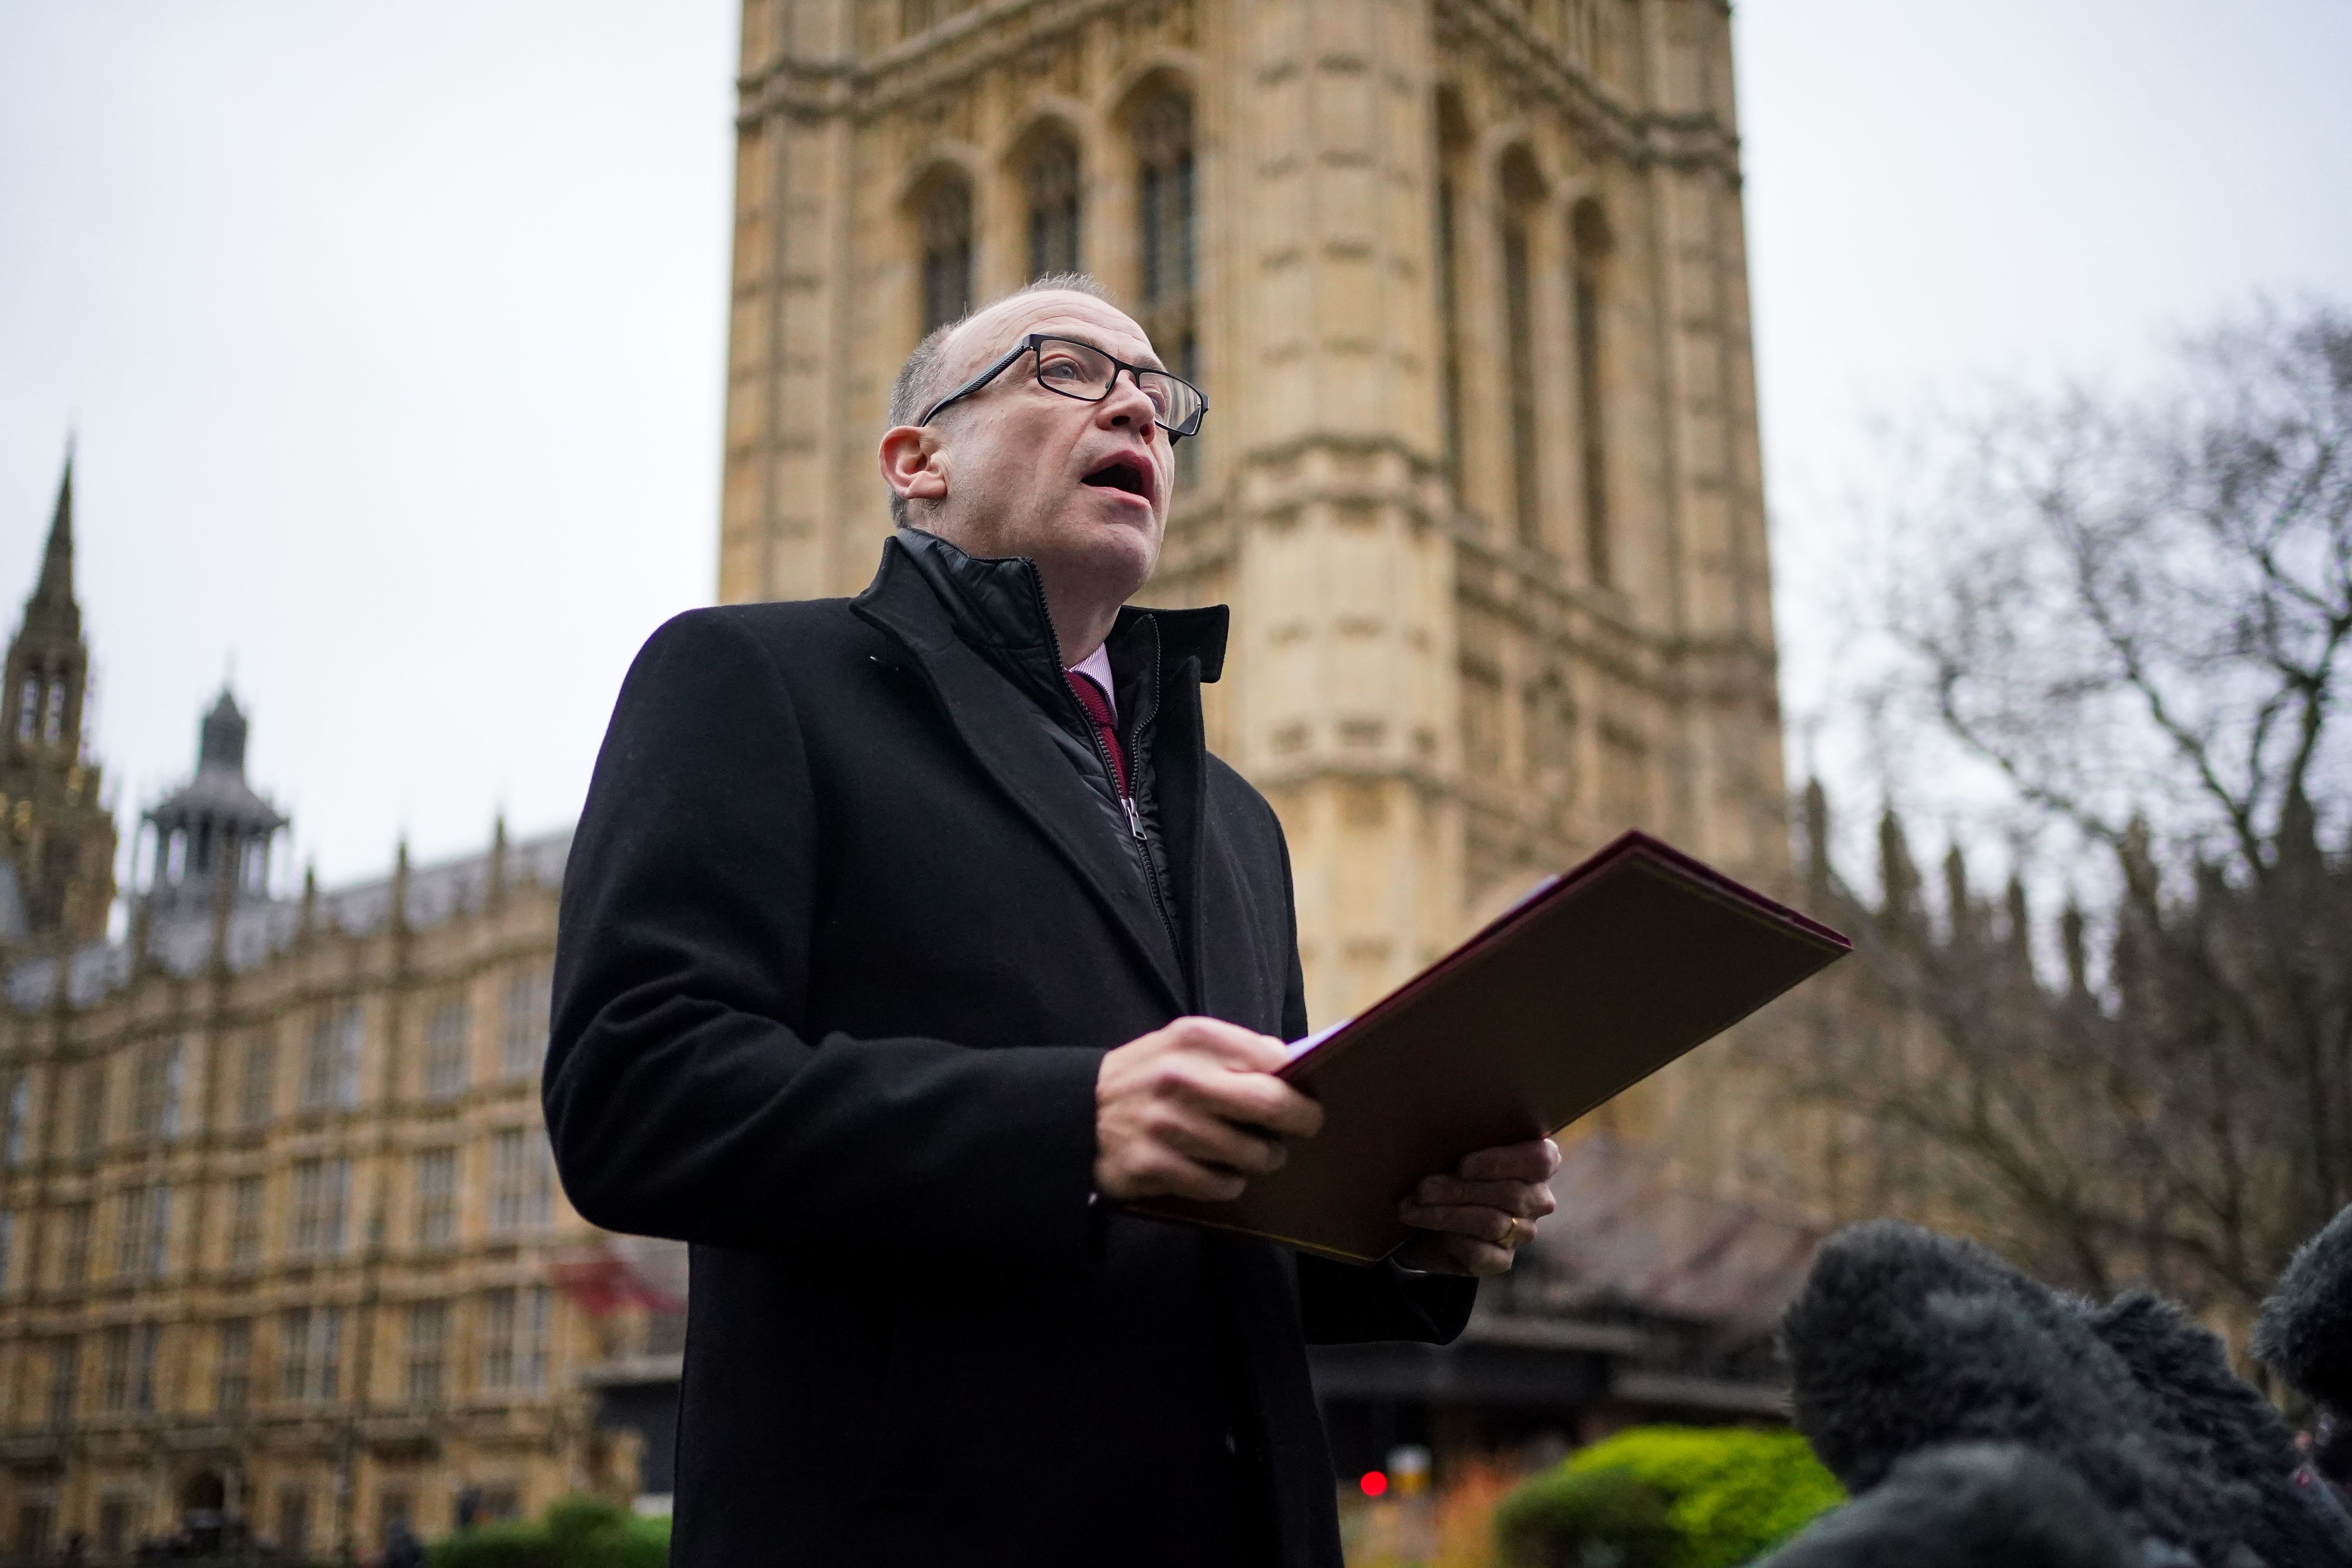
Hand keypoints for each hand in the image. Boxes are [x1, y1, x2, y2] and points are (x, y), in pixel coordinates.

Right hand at [1095, 1017, 1325, 1202]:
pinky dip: (1229, 1183)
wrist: (1076, 1113)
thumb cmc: (1147, 1079)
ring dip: (1264, 1158)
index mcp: (1194, 1038)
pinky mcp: (1153, 1164)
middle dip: (1300, 1121)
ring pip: (1251, 1152)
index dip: (1300, 1081)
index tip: (1307, 1094)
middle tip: (1305, 1127)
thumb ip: (1234, 1050)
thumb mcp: (1182, 1046)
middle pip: (1272, 1104)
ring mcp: (1167, 1124)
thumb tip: (1293, 1067)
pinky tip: (1220, 1173)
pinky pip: (1220, 1184)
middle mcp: (1182, 1077)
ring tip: (1257, 1154)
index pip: (1274, 1058)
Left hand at [1393, 1137, 1561, 1275]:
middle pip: (1510, 1194)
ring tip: (1410, 1208)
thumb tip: (1440, 1146)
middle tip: (1423, 1188)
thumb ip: (1462, 1144)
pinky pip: (1480, 1252)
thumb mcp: (1456, 1152)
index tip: (1463, 1165)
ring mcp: (1523, 1232)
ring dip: (1445, 1215)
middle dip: (1459, 1190)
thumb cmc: (1449, 1172)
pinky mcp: (1501, 1260)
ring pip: (1491, 1223)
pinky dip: (1451, 1241)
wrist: (1432, 1219)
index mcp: (1537, 1162)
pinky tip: (1427, 1230)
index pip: (1538, 1160)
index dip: (1501, 1162)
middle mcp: (1537, 1198)